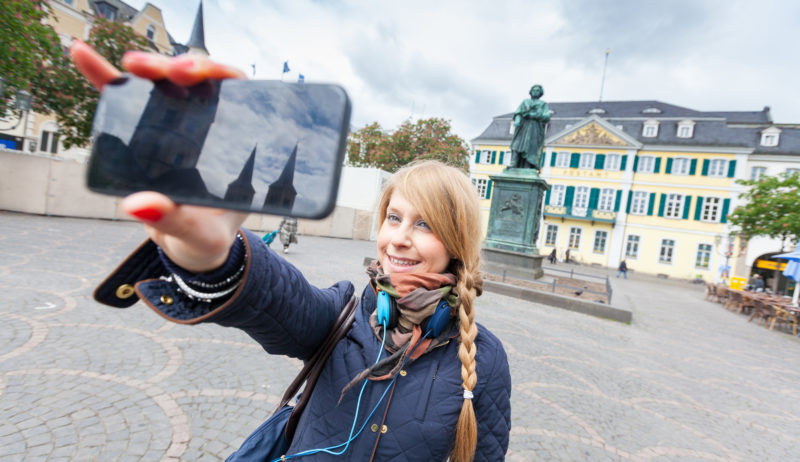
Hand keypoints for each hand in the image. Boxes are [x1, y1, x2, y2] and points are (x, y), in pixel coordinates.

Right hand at [71, 41, 248, 271]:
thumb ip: (175, 222)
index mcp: (236, 148)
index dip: (224, 76)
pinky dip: (104, 78)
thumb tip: (136, 204)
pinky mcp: (146, 133)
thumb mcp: (200, 236)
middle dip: (182, 68)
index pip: (239, 98)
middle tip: (167, 72)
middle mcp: (209, 130)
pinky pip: (125, 101)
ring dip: (149, 68)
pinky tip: (83, 54)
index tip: (203, 75)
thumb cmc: (206, 240)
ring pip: (166, 85)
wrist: (190, 250)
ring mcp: (177, 127)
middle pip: (200, 84)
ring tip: (132, 65)